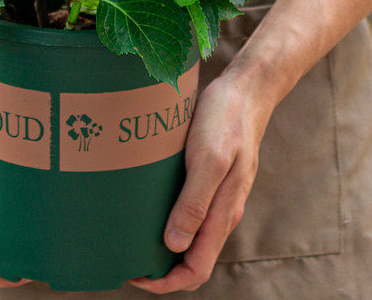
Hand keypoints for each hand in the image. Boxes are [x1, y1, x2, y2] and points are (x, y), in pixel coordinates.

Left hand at [130, 72, 271, 292]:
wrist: (246, 90)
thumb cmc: (225, 120)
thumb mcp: (209, 160)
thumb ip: (195, 203)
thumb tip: (175, 247)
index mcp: (223, 214)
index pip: (196, 270)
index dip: (165, 282)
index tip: (134, 274)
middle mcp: (221, 211)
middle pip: (191, 258)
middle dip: (160, 268)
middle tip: (125, 255)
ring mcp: (217, 195)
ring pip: (190, 235)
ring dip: (163, 244)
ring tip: (130, 232)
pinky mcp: (210, 178)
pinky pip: (190, 210)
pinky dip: (168, 218)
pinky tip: (146, 203)